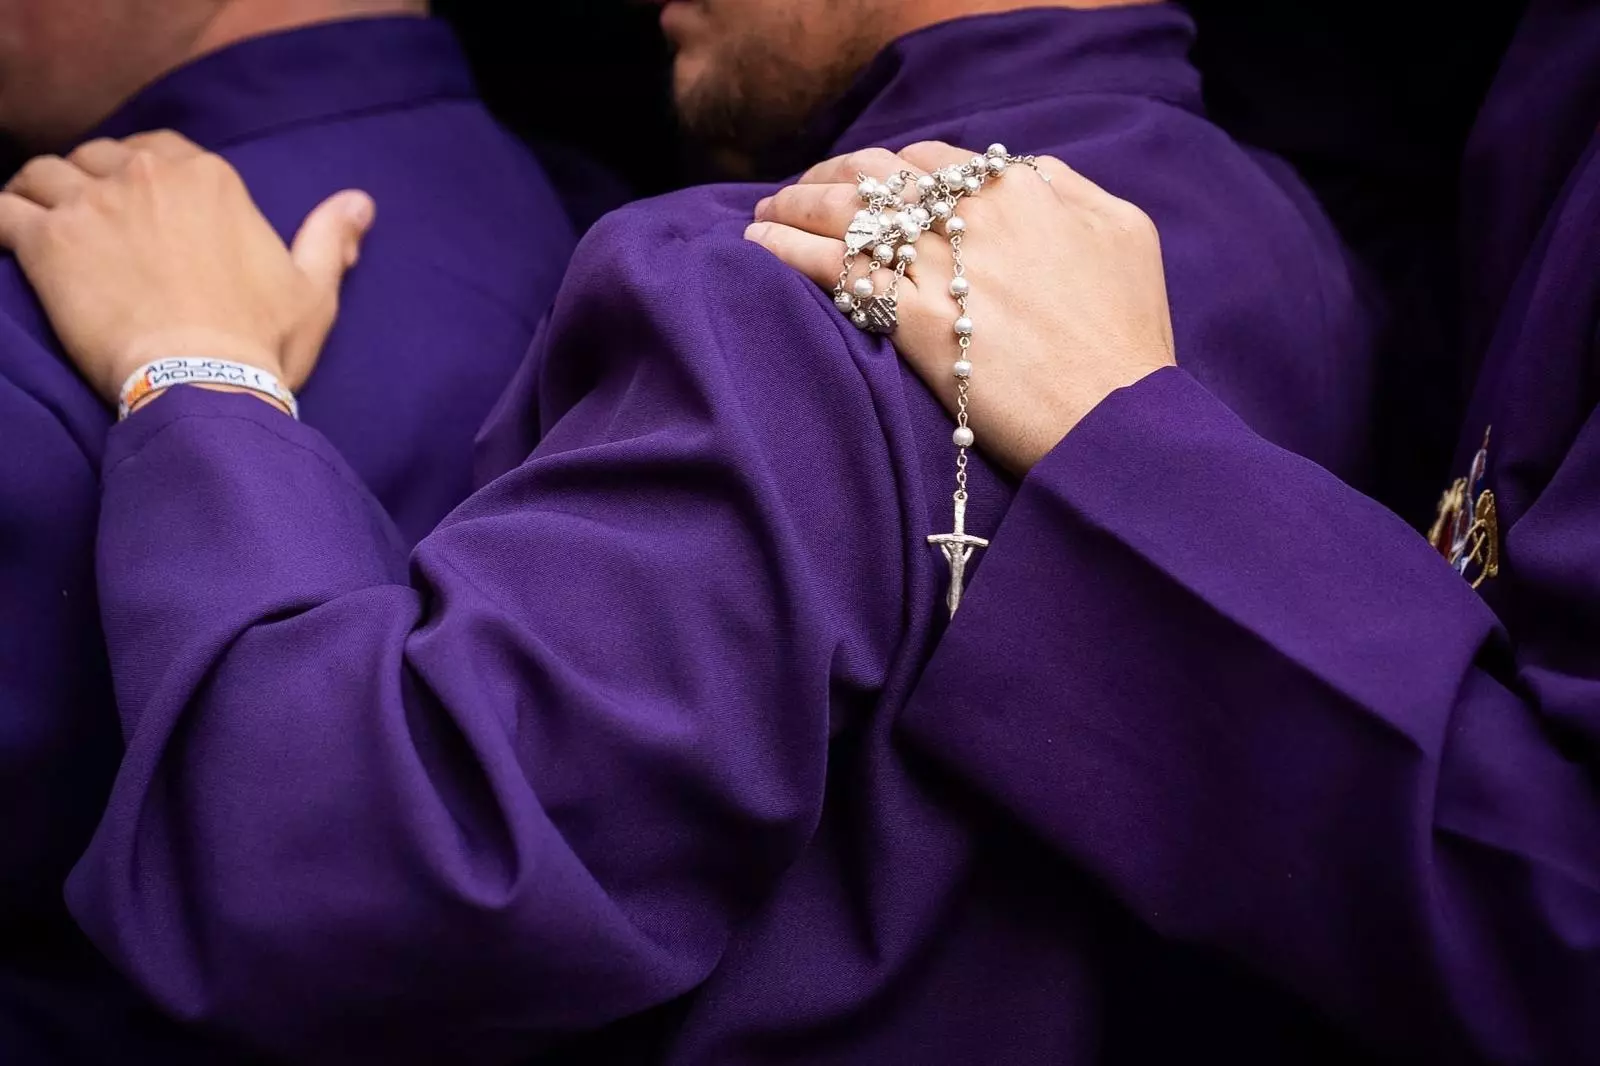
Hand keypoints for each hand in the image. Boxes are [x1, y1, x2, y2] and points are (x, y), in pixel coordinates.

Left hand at [0, 131, 374, 404]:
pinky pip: (1, 210)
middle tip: (90, 226)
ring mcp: (93, 204)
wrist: (203, 382)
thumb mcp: (313, 292)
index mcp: (210, 179)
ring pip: (44, 175)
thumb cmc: (260, 344)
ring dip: (38, 197)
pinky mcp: (47, 241)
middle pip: (96, 158)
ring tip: (38, 228)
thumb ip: (331, 238)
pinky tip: (5, 244)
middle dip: (89, 184)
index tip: (140, 210)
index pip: (157, 151)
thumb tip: (361, 203)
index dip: (142, 177)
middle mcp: (147, 176)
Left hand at [745, 142, 1175, 475]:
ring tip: (763, 215)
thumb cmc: (1129, 334)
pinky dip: (788, 252)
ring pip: (846, 216)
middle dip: (827, 177)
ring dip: (793, 206)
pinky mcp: (914, 322)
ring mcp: (940, 268)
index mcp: (1020, 190)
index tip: (861, 183)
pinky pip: (836, 272)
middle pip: (875, 176)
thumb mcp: (1124, 232)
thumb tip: (1023, 171)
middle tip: (797, 193)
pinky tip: (757, 248)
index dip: (884, 168)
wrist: (1116, 415)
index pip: (928, 161)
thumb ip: (1068, 188)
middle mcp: (972, 217)